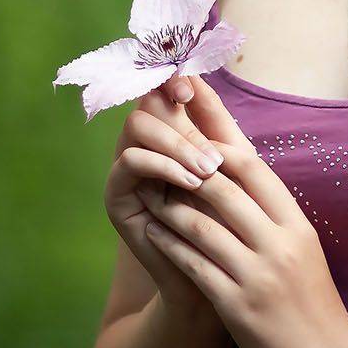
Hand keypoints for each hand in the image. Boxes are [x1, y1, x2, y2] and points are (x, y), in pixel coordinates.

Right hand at [103, 76, 234, 319]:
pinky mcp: (117, 194)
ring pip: (137, 127)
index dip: (168, 78)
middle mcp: (144, 143)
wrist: (218, 270)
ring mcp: (127, 167)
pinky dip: (162, 166)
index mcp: (170, 129)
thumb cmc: (229, 215)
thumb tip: (197, 77)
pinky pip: (130, 161)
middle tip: (214, 158)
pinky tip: (190, 182)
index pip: (159, 87)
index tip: (189, 89)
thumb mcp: (230, 164)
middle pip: (146, 102)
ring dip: (176, 145)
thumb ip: (214, 123)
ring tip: (208, 172)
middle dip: (182, 123)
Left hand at [134, 78, 347, 347]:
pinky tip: (152, 235)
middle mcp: (280, 243)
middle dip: (185, 168)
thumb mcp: (305, 251)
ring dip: (168, 205)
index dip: (217, 144)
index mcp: (297, 225)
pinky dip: (168, 245)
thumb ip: (276, 215)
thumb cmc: (315, 306)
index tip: (192, 133)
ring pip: (201, 223)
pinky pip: (192, 264)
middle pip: (222, 186)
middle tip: (158, 156)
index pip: (253, 166)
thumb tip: (244, 173)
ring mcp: (258, 276)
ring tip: (148, 193)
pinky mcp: (238, 308)